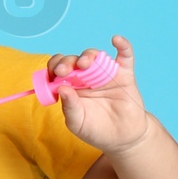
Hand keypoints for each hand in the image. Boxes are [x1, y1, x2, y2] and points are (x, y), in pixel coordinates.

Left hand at [47, 34, 148, 151]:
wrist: (121, 138)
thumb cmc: (95, 130)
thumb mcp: (77, 122)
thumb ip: (69, 107)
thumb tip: (61, 88)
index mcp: (70, 86)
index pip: (58, 69)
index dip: (54, 68)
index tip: (53, 76)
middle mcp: (85, 76)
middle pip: (74, 60)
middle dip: (66, 62)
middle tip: (63, 71)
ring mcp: (104, 73)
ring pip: (94, 56)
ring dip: (88, 56)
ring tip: (84, 64)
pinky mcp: (124, 74)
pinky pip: (124, 56)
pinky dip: (123, 45)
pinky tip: (116, 40)